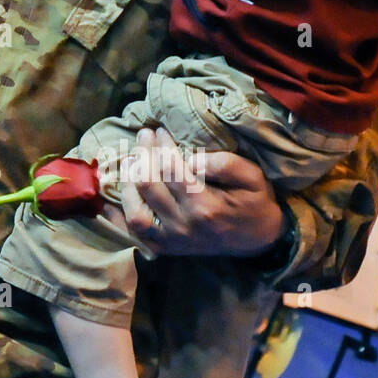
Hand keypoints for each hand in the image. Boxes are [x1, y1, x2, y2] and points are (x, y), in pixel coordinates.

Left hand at [121, 128, 284, 256]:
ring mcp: (172, 239)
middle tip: (144, 135)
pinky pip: (134, 232)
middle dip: (142, 154)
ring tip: (132, 160)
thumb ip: (225, 164)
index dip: (161, 145)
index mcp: (205, 206)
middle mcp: (184, 225)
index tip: (160, 130)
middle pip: (148, 185)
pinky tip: (118, 192)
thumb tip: (192, 159)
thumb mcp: (253, 177)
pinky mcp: (166, 247)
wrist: (259, 240)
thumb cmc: (254, 202)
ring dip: (129, 182)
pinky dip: (121, 213)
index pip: (170, 168)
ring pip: (135, 210)